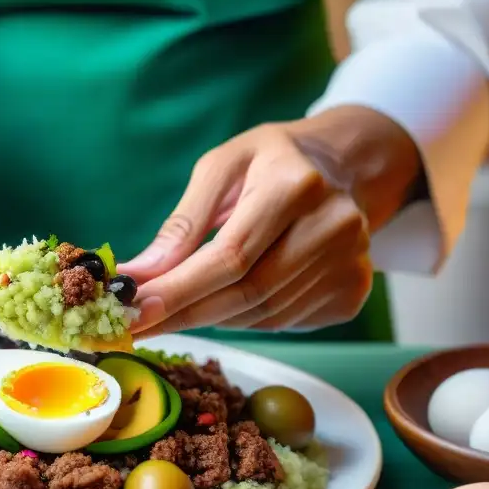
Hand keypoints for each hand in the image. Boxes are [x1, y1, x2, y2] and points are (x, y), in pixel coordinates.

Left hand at [120, 106, 421, 335]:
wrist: (344, 167)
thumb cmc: (270, 164)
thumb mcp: (220, 168)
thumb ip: (182, 223)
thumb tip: (140, 275)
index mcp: (294, 184)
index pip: (231, 256)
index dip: (180, 290)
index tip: (136, 311)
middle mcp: (332, 225)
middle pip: (247, 293)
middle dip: (185, 314)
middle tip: (139, 325)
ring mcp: (350, 263)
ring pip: (262, 315)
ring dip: (212, 317)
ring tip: (181, 305)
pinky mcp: (353, 291)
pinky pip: (284, 322)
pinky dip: (245, 319)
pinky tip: (230, 298)